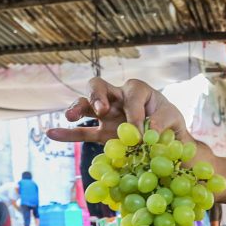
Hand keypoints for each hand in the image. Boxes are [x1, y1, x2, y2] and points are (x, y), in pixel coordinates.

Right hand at [46, 77, 189, 143]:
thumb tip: (148, 131)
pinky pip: (82, 131)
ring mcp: (106, 114)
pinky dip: (67, 133)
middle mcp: (117, 97)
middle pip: (98, 86)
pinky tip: (51, 133)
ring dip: (77, 108)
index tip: (139, 135)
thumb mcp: (174, 118)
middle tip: (101, 110)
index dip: (134, 116)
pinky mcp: (102, 132)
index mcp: (137, 90)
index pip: (130, 97)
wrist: (169, 139)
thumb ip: (163, 121)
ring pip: (86, 104)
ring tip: (72, 116)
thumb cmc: (170, 123)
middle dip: (97, 96)